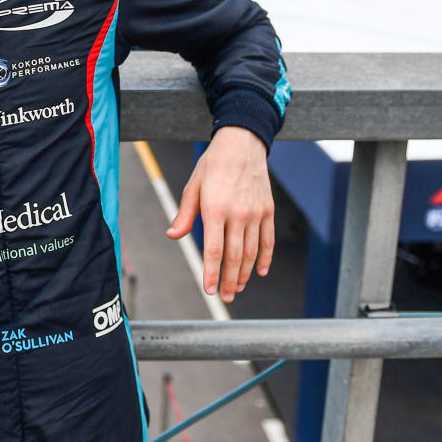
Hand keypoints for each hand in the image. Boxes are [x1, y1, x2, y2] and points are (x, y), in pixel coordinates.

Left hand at [165, 126, 274, 302]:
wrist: (242, 144)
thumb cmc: (213, 165)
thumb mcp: (193, 186)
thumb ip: (185, 214)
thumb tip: (174, 235)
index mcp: (215, 209)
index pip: (214, 250)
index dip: (212, 273)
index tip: (209, 289)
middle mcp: (238, 214)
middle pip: (234, 256)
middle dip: (229, 280)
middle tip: (224, 296)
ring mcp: (255, 213)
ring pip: (251, 252)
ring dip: (244, 273)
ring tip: (237, 287)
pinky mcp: (268, 210)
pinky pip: (268, 239)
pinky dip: (265, 258)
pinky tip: (259, 271)